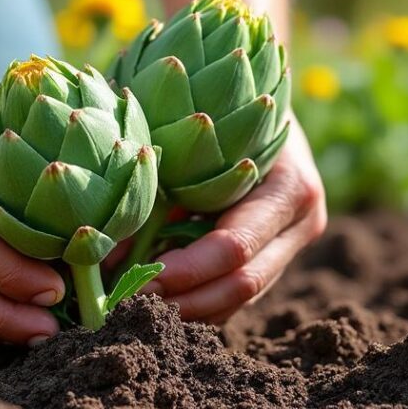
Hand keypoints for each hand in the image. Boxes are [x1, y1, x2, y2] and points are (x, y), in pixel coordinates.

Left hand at [144, 118, 326, 322]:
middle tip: (130, 305)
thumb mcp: (190, 141)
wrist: (264, 100)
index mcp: (289, 187)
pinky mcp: (278, 256)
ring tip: (136, 306)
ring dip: (187, 308)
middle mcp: (302, 222)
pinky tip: (157, 297)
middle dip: (184, 301)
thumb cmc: (220, 108)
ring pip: (241, 299)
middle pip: (243, 284)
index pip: (235, 246)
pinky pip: (237, 294)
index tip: (138, 281)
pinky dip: (197, 301)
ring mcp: (293, 243)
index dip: (185, 271)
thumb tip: (105, 254)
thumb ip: (154, 191)